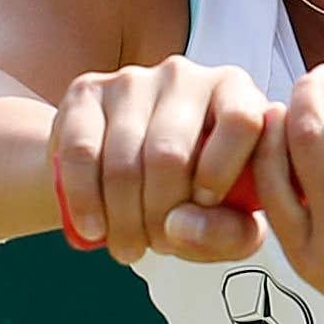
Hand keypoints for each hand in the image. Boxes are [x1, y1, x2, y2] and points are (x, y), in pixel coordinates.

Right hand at [49, 57, 271, 264]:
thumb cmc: (194, 190)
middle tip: (158, 246)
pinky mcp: (86, 92)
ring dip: (124, 218)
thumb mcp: (232, 217)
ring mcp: (133, 81)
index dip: (222, 172)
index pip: (241, 120)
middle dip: (161, 215)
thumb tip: (181, 227)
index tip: (204, 207)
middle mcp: (186, 76)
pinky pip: (82, 152)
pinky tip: (95, 228)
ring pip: (124, 159)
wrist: (126, 168)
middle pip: (171, 153)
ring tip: (129, 247)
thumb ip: (233, 233)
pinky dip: (86, 200)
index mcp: (235, 92)